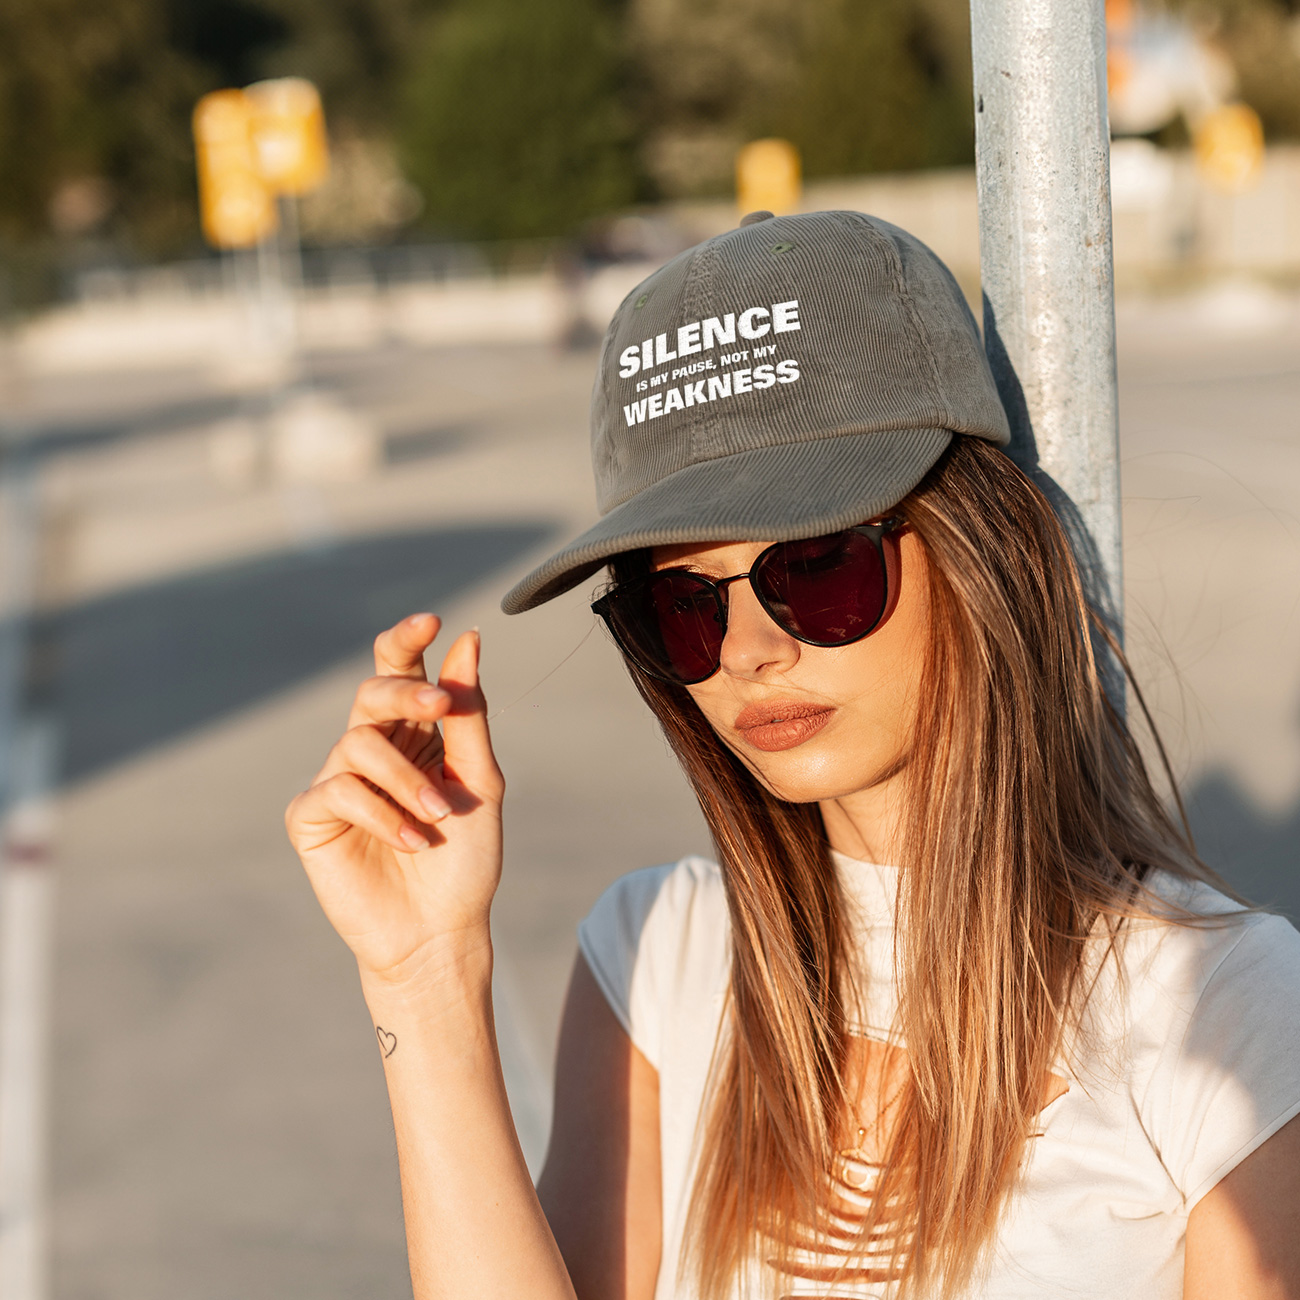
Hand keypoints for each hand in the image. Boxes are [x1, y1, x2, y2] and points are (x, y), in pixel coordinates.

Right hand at [285, 613, 504, 988]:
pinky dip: (382, 813)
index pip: (398, 670)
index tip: (432, 620)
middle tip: (442, 707)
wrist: (441, 931)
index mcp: (411, 733)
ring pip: (358, 743)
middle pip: (371, 692)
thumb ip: (468, 713)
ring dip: (407, 779)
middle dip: (406, 692)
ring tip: (437, 818)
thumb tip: (466, 639)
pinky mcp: (311, 818)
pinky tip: (412, 842)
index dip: (405, 640)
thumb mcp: (479, 780)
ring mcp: (337, 781)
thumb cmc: (464, 859)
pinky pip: (338, 790)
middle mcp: (370, 750)